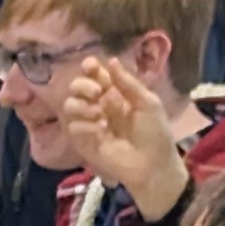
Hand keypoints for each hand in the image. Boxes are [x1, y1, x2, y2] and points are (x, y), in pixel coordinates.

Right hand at [61, 55, 190, 220]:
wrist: (153, 165)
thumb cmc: (155, 133)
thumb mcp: (147, 102)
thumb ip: (128, 83)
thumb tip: (110, 61)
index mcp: (115, 94)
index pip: (95, 75)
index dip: (90, 68)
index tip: (91, 66)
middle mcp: (99, 106)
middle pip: (77, 87)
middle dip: (83, 85)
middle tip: (98, 93)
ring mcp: (90, 125)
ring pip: (70, 106)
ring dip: (81, 105)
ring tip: (99, 113)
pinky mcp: (85, 144)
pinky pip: (73, 128)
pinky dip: (84, 125)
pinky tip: (101, 129)